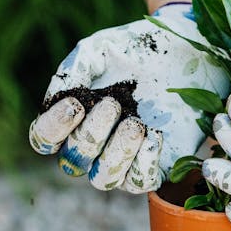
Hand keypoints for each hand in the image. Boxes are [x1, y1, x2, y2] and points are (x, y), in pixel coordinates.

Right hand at [28, 4, 229, 192]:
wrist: (185, 50)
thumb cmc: (137, 50)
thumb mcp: (101, 49)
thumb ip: (74, 68)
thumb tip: (55, 97)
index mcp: (73, 118)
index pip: (44, 139)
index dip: (53, 128)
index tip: (74, 104)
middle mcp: (93, 145)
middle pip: (74, 162)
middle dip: (91, 135)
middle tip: (112, 104)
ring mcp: (123, 158)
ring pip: (104, 179)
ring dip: (116, 153)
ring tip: (135, 123)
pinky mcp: (156, 164)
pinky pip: (140, 182)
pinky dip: (144, 162)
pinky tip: (154, 135)